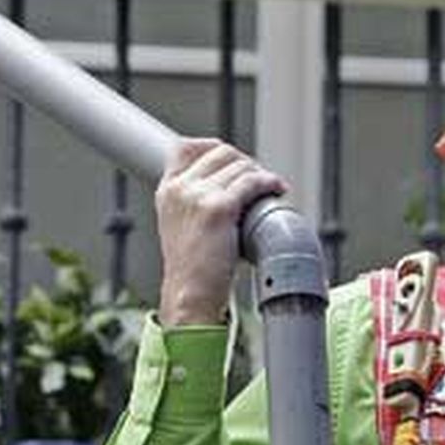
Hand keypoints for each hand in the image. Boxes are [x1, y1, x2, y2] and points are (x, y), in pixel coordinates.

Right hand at [155, 138, 287, 326]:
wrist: (190, 297)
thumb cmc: (194, 271)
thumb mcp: (184, 227)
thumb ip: (197, 202)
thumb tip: (233, 186)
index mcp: (167, 191)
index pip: (187, 147)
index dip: (216, 149)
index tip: (235, 163)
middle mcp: (179, 189)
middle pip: (220, 152)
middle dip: (245, 162)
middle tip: (259, 180)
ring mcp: (197, 196)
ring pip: (240, 166)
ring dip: (261, 173)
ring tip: (271, 187)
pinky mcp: (218, 208)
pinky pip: (252, 182)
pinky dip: (269, 182)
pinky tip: (276, 190)